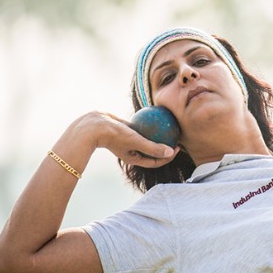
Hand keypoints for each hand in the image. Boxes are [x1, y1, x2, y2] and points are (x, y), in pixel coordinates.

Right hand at [61, 111, 180, 169]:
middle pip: (154, 149)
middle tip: (177, 134)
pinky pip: (141, 126)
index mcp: (135, 158)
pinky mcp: (127, 130)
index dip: (169, 156)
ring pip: (148, 137)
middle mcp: (133, 150)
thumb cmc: (115, 136)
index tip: (179, 146)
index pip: (156, 160)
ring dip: (158, 132)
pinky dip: (148, 122)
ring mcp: (130, 140)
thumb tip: (171, 152)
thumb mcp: (136, 141)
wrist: (94, 126)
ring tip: (170, 123)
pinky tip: (158, 112)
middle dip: (166, 144)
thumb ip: (152, 148)